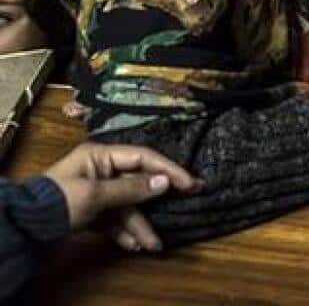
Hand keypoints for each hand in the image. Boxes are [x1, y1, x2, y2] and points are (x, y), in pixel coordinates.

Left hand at [43, 142, 202, 251]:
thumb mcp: (96, 194)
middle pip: (139, 184)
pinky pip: (116, 220)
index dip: (169, 169)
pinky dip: (125, 232)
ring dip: (141, 225)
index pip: (144, 157)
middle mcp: (102, 170)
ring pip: (129, 207)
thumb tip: (166, 182)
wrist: (25, 227)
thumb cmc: (60, 201)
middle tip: (188, 203)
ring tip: (153, 245)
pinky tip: (134, 245)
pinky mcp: (92, 212)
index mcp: (101, 155)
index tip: (191, 183)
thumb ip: (132, 188)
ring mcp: (97, 192)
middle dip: (157, 202)